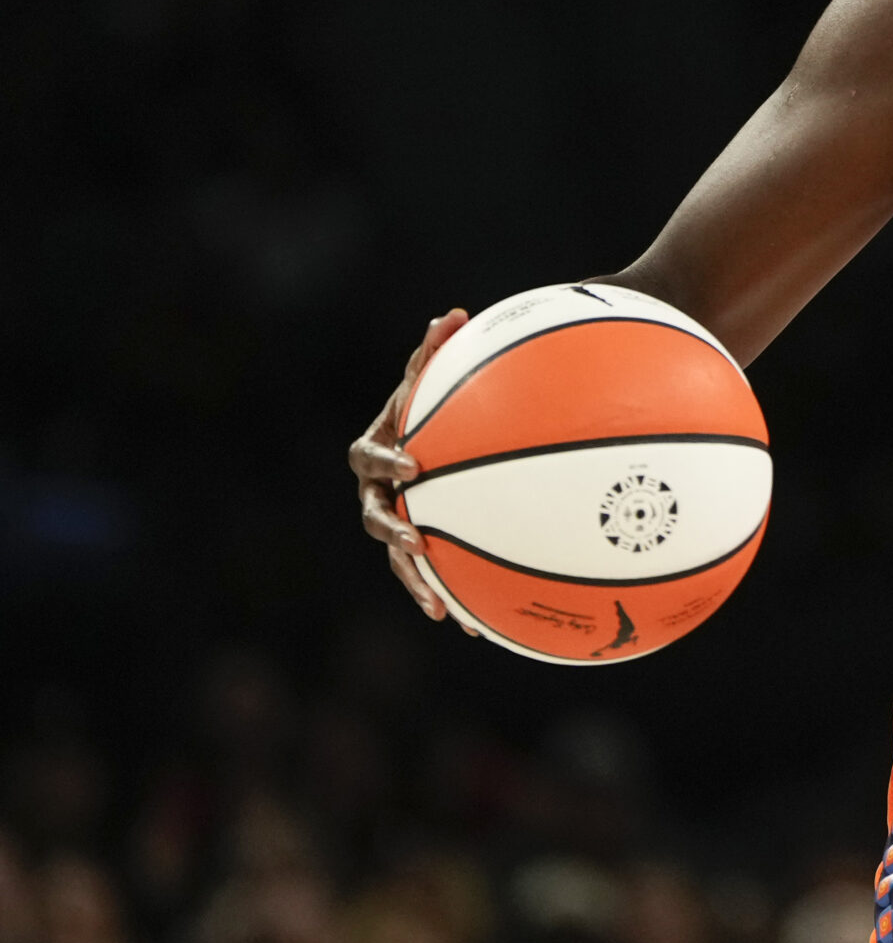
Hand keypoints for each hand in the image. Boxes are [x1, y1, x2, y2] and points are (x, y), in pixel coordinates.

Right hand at [347, 310, 477, 633]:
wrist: (435, 436)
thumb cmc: (434, 403)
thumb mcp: (433, 378)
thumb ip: (438, 352)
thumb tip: (453, 314)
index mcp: (376, 451)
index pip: (367, 457)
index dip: (385, 463)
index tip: (412, 467)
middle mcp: (378, 492)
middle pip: (374, 518)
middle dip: (393, 534)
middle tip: (418, 542)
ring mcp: (397, 522)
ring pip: (398, 559)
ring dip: (417, 582)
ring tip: (441, 609)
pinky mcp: (422, 547)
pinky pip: (433, 575)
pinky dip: (452, 598)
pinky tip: (475, 628)